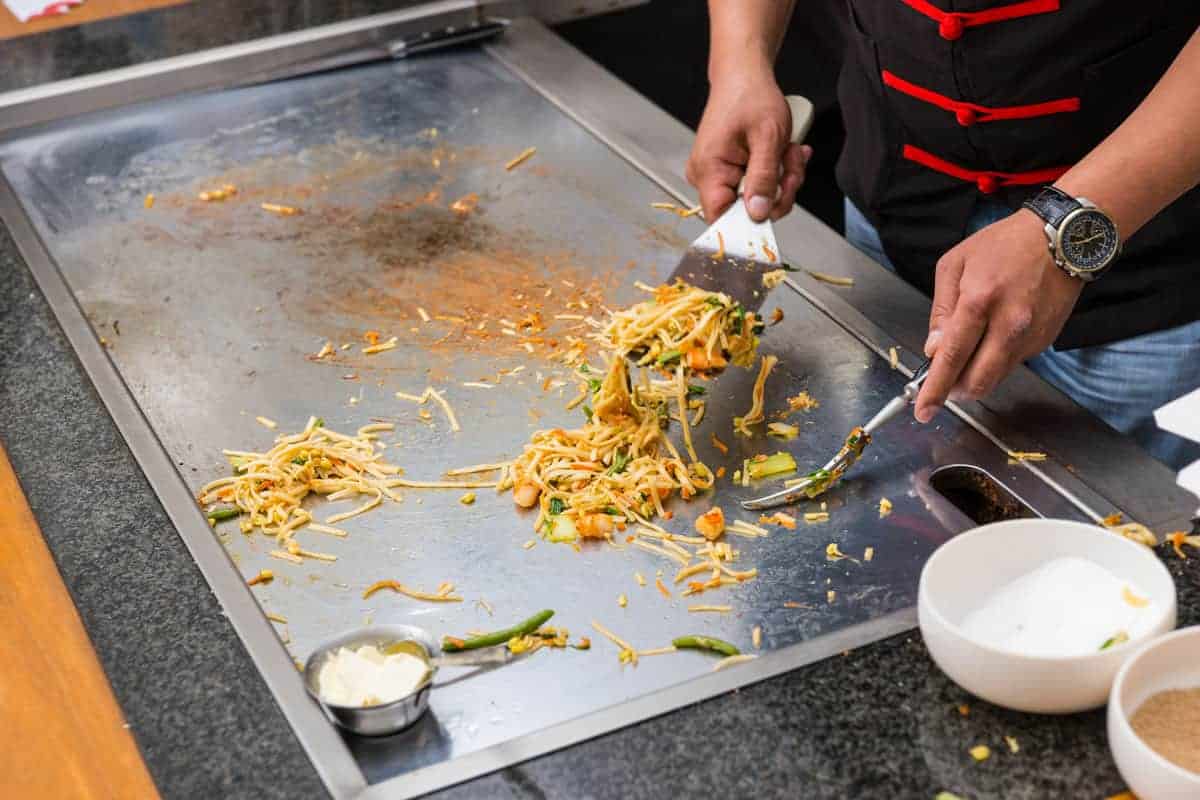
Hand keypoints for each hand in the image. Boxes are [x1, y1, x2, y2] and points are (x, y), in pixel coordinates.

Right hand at [686, 68, 811, 222]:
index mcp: (708, 170)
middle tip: (791, 165)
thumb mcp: (768, 138)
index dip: (750, 221)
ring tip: (788, 151)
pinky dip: (775, 172)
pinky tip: (782, 152)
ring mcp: (717, 174)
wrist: (744, 75)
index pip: (721, 219)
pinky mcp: (729, 171)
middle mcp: (706, 176)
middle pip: (745, 210)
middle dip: (778, 191)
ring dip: (781, 178)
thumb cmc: (750, 96)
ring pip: (756, 198)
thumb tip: (758, 213)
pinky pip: (756, 185)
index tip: (775, 206)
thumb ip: (763, 179)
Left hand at [914, 209, 1084, 422]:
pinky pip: (1012, 363)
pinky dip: (995, 361)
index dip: (935, 390)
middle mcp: (1008, 324)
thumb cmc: (1004, 244)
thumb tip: (934, 350)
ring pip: (995, 378)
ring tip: (966, 354)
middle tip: (943, 384)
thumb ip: (941, 310)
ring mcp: (1030, 335)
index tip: (923, 410)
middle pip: (977, 381)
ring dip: (975, 377)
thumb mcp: (956, 264)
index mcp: (979, 301)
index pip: (952, 358)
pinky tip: (993, 336)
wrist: (1062, 236)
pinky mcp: (1044, 340)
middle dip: (955, 391)